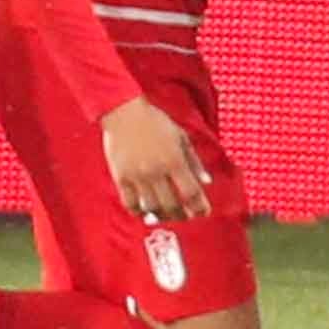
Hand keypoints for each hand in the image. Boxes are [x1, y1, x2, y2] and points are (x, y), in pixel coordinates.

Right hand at [101, 96, 210, 220]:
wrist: (124, 112)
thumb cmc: (154, 121)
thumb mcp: (181, 136)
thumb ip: (195, 161)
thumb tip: (207, 181)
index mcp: (174, 160)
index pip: (191, 192)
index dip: (200, 206)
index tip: (204, 212)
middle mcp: (157, 171)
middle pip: (172, 205)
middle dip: (182, 215)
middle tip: (186, 217)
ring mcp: (138, 176)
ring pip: (152, 208)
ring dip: (163, 216)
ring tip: (168, 216)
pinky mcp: (121, 178)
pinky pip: (131, 204)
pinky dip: (139, 212)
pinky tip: (146, 212)